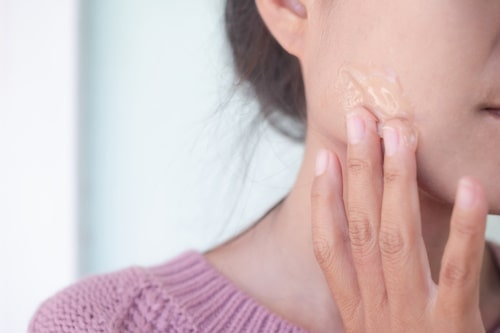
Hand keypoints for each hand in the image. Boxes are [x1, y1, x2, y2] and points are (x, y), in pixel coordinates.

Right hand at [310, 108, 487, 331]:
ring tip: (400, 133)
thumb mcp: (376, 331)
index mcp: (354, 309)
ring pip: (397, 238)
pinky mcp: (452, 329)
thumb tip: (365, 241)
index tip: (324, 156)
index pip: (329, 246)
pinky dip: (463, 229)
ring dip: (396, 182)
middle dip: (358, 170)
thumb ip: (369, 291)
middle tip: (361, 119)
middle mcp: (374, 309)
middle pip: (361, 228)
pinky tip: (468, 186)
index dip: (323, 199)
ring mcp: (410, 318)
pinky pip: (459, 272)